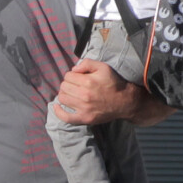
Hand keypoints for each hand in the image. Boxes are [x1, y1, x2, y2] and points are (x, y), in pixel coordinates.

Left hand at [54, 58, 175, 126]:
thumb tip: (73, 69)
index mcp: (87, 82)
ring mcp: (83, 108)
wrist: (124, 102)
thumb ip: (87, 63)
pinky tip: (57, 106)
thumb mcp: (103, 67)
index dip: (72, 75)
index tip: (78, 77)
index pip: (68, 76)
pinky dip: (58, 112)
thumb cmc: (113, 83)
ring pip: (62, 98)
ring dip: (64, 94)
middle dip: (68, 84)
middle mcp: (84, 95)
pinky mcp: (84, 118)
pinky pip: (65, 117)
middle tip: (75, 85)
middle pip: (63, 87)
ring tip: (72, 93)